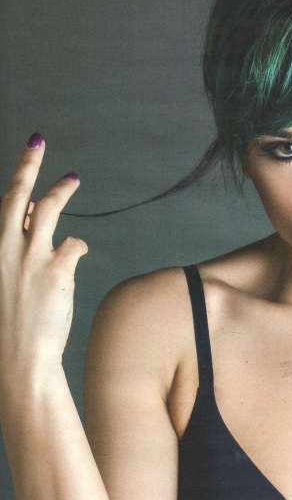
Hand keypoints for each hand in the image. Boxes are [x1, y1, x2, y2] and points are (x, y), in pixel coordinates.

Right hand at [0, 134, 86, 375]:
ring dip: (61, 190)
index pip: (5, 204)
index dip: (19, 176)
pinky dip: (77, 246)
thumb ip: (14, 246)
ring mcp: (31, 257)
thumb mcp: (5, 278)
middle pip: (19, 194)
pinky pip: (74, 245)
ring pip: (48, 210)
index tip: (30, 152)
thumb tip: (29, 218)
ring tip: (72, 179)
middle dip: (28, 163)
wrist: (19, 358)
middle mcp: (6, 247)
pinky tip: (77, 252)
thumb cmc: (11, 323)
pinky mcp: (57, 271)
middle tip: (38, 141)